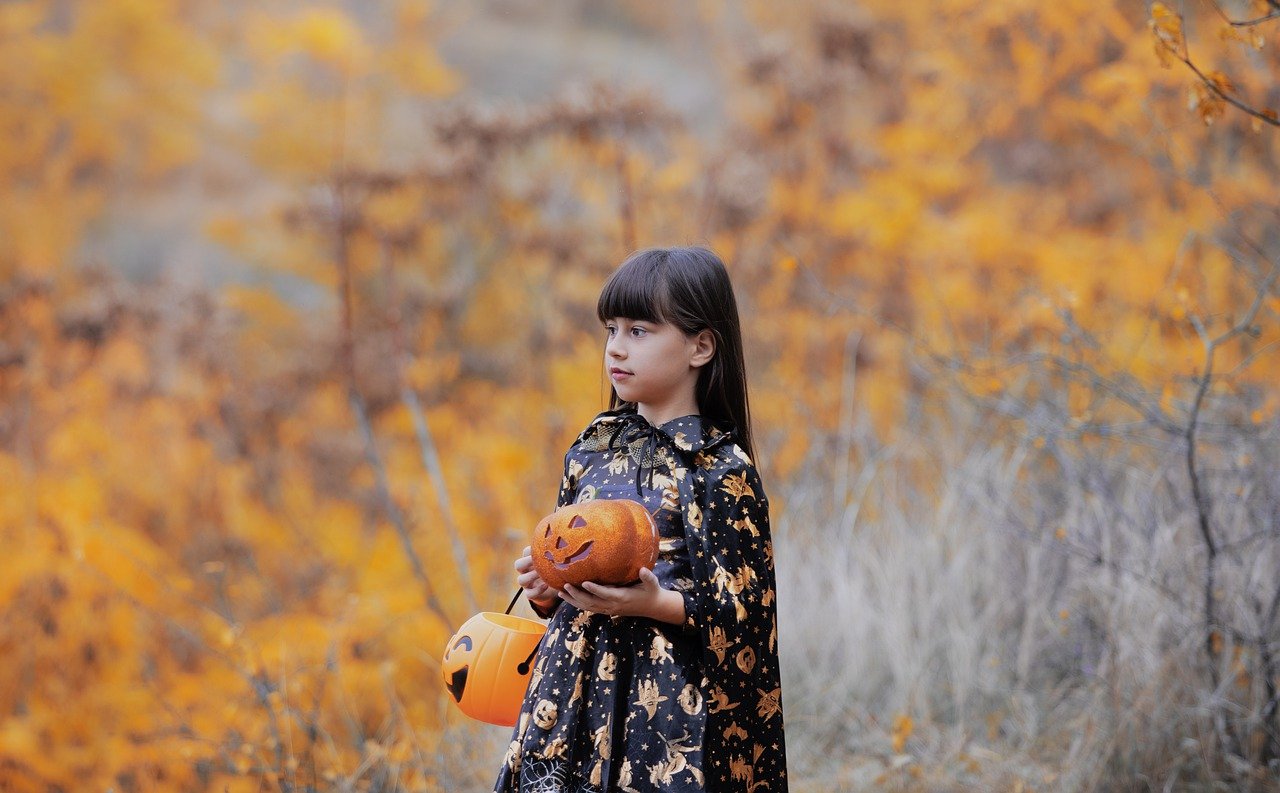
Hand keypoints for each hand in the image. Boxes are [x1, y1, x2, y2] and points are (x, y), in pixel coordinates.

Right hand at [515, 545, 557, 608]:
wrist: (554, 587)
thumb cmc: (556, 569)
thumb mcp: (557, 561)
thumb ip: (559, 553)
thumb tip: (570, 542)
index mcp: (530, 560)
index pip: (526, 552)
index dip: (532, 550)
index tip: (543, 550)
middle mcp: (526, 571)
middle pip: (518, 565)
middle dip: (526, 562)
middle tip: (537, 561)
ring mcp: (527, 583)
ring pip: (520, 580)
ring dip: (531, 576)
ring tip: (542, 575)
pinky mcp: (530, 593)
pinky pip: (528, 594)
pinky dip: (536, 590)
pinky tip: (546, 586)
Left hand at [559, 568, 684, 623]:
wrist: (653, 607)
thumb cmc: (651, 592)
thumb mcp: (652, 584)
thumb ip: (647, 577)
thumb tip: (643, 569)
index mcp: (622, 597)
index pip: (605, 593)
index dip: (594, 589)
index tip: (583, 582)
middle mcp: (613, 605)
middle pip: (591, 602)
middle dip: (577, 595)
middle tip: (565, 586)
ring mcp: (609, 609)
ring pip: (588, 607)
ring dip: (574, 601)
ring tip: (560, 593)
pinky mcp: (607, 610)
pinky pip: (590, 608)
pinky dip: (578, 603)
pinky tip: (569, 598)